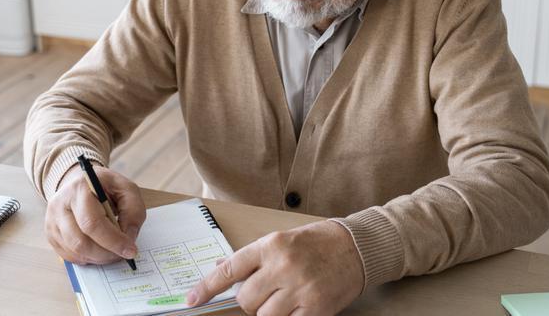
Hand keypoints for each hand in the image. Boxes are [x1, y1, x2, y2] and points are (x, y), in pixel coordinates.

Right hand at [44, 163, 145, 264]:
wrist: (80, 182)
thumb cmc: (106, 187)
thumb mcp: (126, 189)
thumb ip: (133, 210)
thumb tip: (129, 237)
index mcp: (80, 189)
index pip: (93, 223)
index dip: (113, 241)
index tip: (130, 250)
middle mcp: (60, 204)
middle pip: (80, 241)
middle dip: (106, 253)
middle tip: (122, 255)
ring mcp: (52, 220)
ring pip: (74, 251)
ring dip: (98, 258)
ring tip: (112, 252)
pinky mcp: (50, 233)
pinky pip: (68, 256)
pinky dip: (87, 258)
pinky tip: (98, 250)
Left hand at [187, 220, 363, 314]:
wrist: (357, 248)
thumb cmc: (316, 243)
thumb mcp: (280, 240)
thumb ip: (252, 258)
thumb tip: (220, 270)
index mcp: (271, 245)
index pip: (230, 270)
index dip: (207, 288)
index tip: (191, 301)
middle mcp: (283, 266)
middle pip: (246, 300)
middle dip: (250, 302)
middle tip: (266, 293)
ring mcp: (300, 289)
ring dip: (269, 313)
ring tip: (285, 299)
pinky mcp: (316, 309)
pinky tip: (297, 308)